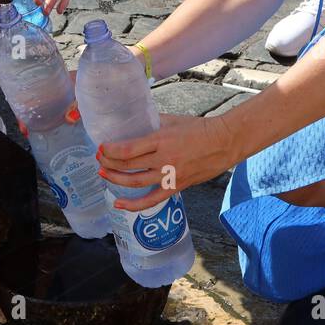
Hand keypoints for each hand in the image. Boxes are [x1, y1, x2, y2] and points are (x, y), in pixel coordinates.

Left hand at [96, 112, 239, 211]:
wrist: (225, 143)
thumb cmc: (201, 128)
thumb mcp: (174, 120)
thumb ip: (154, 122)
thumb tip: (137, 123)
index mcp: (161, 139)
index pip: (128, 149)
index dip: (111, 150)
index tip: (101, 148)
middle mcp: (164, 159)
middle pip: (128, 165)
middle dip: (108, 163)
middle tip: (99, 159)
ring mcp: (170, 175)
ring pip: (135, 182)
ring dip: (115, 179)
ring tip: (103, 174)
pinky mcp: (177, 187)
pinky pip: (152, 200)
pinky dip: (134, 204)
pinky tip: (119, 204)